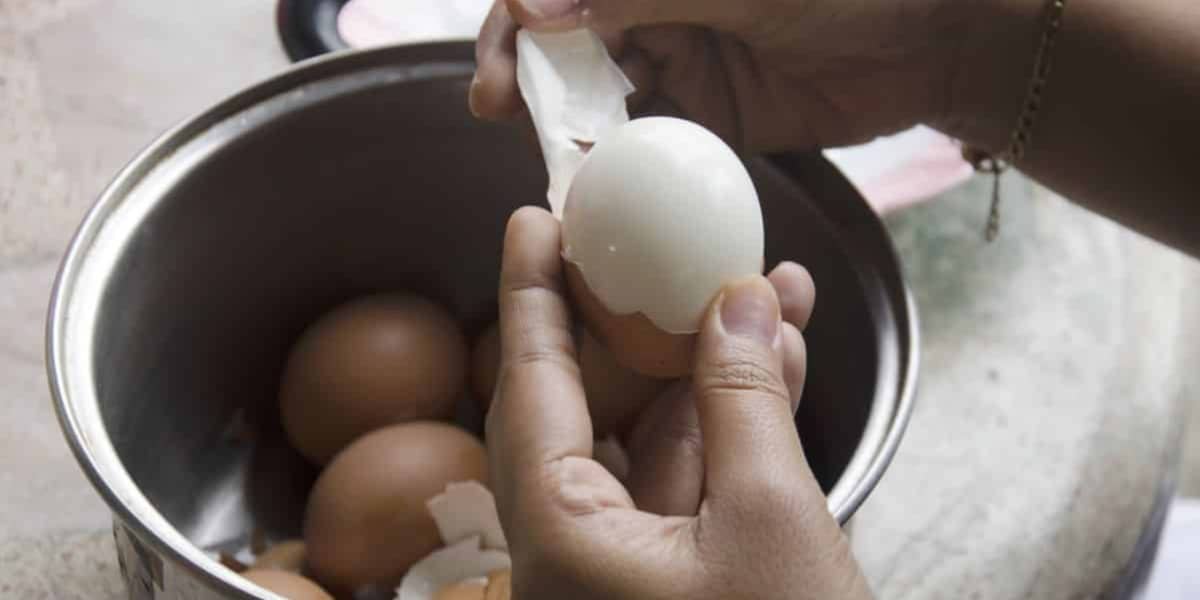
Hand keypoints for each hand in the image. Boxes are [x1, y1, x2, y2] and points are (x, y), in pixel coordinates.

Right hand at [470, 0, 979, 152]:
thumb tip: (532, 5)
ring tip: (537, 152)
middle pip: (563, 39)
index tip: (501, 52)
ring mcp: (680, 64)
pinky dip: (613, 164)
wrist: (939, 41)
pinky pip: (645, 145)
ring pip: (597, 93)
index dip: (516, 14)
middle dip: (523, 68)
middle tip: (492, 105)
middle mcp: (654, 8)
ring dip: (562, 122)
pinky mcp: (707, 122)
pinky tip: (586, 185)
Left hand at [486, 206, 871, 599]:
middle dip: (638, 321)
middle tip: (649, 245)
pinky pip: (688, 481)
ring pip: (649, 440)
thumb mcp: (770, 515)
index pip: (531, 389)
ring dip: (709, 368)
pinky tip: (781, 359)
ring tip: (767, 291)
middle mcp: (571, 552)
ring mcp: (620, 568)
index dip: (531, 296)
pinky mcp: (672, 578)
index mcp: (560, 539)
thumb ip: (745, 398)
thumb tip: (738, 301)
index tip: (533, 223)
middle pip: (585, 406)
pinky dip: (730, 425)